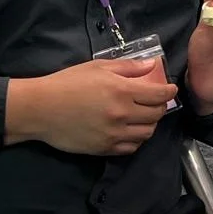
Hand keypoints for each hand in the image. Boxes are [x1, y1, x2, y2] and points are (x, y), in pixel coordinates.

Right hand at [5, 58, 177, 155]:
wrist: (42, 109)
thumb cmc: (68, 83)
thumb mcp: (98, 67)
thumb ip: (128, 67)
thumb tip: (152, 65)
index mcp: (123, 91)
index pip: (159, 95)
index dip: (169, 91)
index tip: (171, 89)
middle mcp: (123, 114)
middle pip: (157, 115)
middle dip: (161, 106)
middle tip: (156, 101)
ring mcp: (115, 134)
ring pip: (147, 133)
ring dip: (150, 124)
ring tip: (143, 116)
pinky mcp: (105, 149)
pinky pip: (131, 148)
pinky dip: (136, 139)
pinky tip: (130, 131)